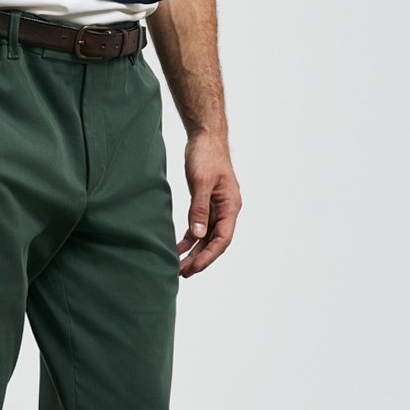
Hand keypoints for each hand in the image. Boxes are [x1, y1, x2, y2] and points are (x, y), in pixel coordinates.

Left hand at [177, 133, 240, 276]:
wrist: (205, 136)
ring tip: (179, 267)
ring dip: (195, 252)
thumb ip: (199, 208)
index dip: (208, 256)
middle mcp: (227, 209)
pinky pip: (199, 226)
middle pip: (215, 241)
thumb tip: (198, 235)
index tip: (194, 268)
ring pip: (207, 236)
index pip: (222, 239)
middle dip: (200, 259)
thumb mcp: (201, 182)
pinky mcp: (206, 203)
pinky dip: (190, 238)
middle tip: (183, 273)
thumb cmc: (207, 155)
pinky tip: (178, 247)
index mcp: (231, 206)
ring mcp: (217, 207)